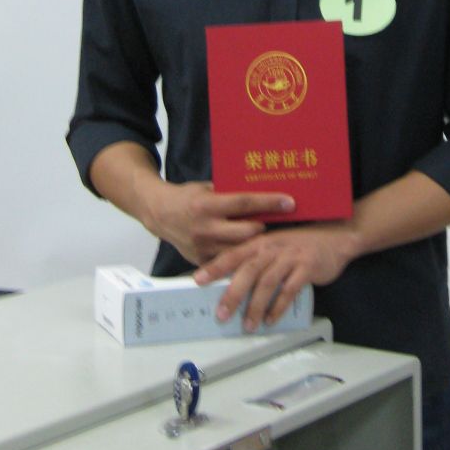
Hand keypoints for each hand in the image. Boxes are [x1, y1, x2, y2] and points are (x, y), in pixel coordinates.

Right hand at [143, 180, 295, 266]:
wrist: (159, 214)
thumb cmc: (187, 197)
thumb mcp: (207, 189)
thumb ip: (229, 194)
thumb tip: (262, 193)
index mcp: (207, 205)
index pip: (245, 203)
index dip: (269, 203)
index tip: (290, 202)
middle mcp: (205, 228)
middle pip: (247, 231)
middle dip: (266, 227)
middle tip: (279, 223)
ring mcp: (202, 247)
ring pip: (240, 249)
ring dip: (256, 244)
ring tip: (270, 238)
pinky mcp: (200, 260)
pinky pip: (228, 260)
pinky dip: (241, 255)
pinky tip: (253, 252)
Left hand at [193, 223, 361, 330]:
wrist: (336, 236)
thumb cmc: (300, 244)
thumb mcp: (275, 246)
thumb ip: (255, 260)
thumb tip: (230, 284)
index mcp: (261, 242)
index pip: (233, 254)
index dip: (215, 266)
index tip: (198, 280)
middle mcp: (273, 247)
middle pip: (248, 270)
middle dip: (233, 294)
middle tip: (221, 314)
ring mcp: (291, 257)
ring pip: (268, 282)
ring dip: (256, 306)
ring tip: (248, 325)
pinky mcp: (307, 267)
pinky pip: (290, 289)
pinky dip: (279, 306)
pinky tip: (272, 319)